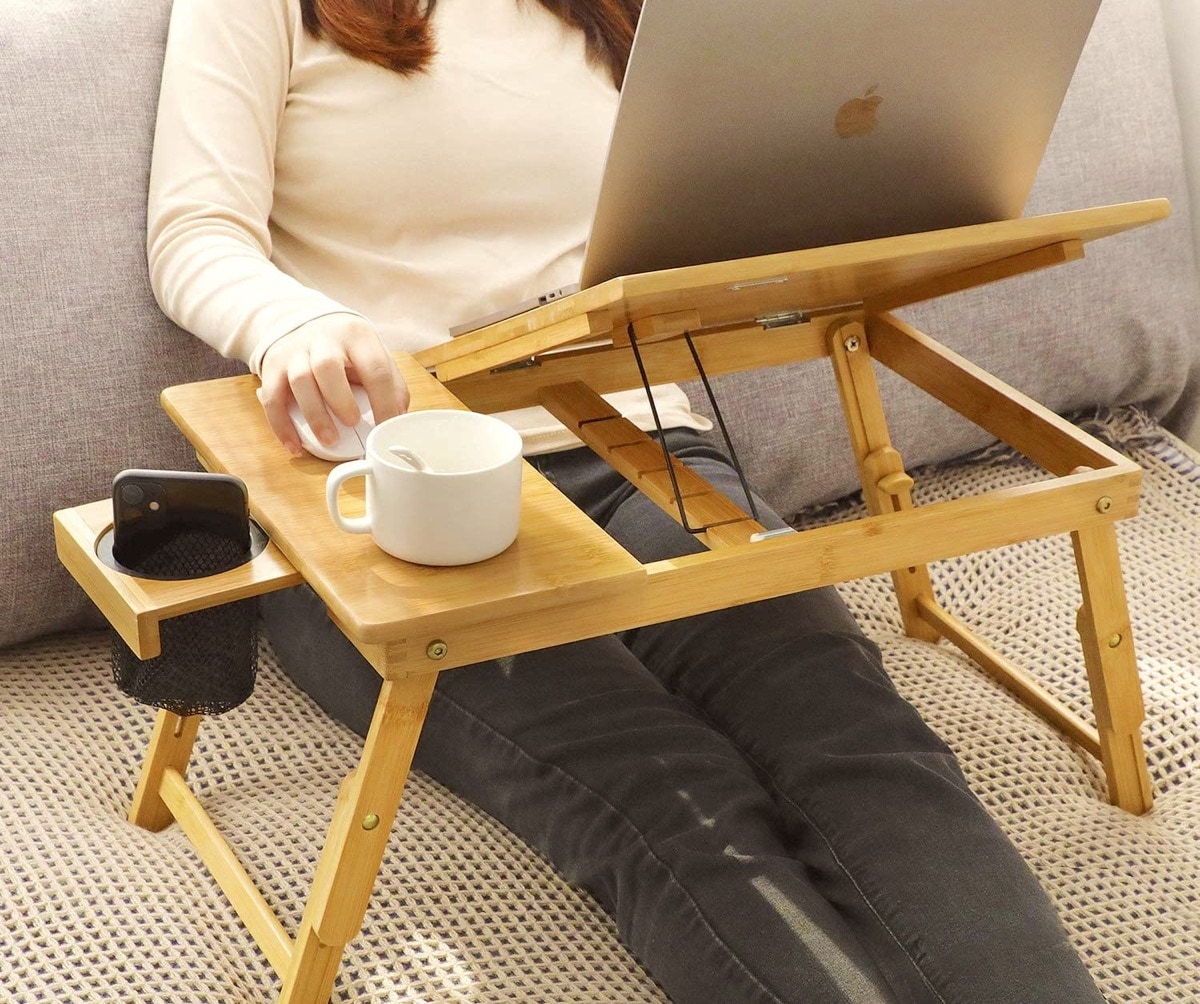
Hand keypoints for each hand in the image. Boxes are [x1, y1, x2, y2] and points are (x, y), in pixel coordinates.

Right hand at [258, 314, 408, 455]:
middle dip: (341, 400)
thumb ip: (390, 385)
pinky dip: (282, 425)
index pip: (374, 368)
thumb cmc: (347, 349)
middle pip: (327, 366)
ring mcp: (295, 351)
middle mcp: (324, 339)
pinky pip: (272, 397)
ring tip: (328, 439)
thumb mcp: (373, 355)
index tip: (387, 427)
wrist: (305, 323)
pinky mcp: (273, 367)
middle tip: (352, 424)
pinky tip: (295, 445)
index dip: (384, 401)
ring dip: (314, 414)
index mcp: (357, 336)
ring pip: (300, 380)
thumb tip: (398, 420)